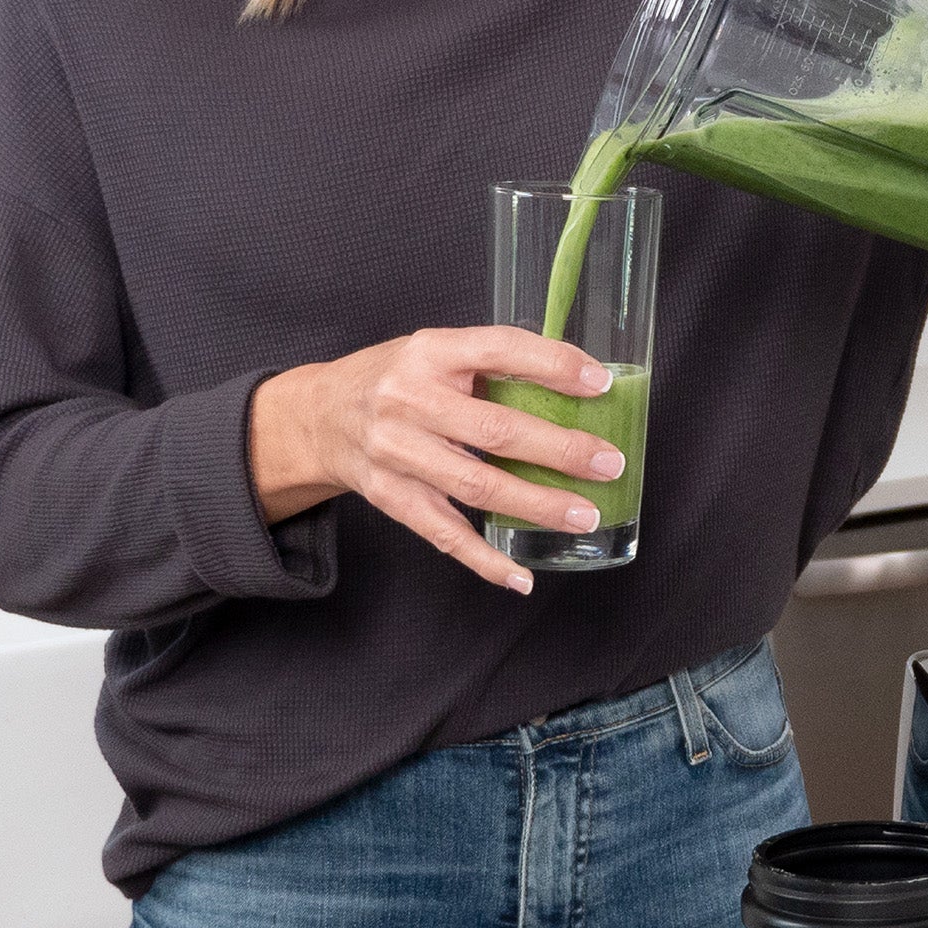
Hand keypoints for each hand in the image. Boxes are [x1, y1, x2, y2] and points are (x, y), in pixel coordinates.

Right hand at [247, 328, 624, 594]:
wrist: (320, 416)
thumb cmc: (395, 380)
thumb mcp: (436, 352)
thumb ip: (492, 363)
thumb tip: (578, 382)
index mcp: (428, 352)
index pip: (499, 349)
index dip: (553, 365)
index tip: (600, 383)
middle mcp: (408, 401)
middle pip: (494, 431)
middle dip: (559, 451)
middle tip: (607, 463)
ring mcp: (397, 454)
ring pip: (476, 487)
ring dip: (537, 505)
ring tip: (584, 514)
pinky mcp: (391, 497)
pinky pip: (444, 535)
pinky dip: (485, 560)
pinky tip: (521, 577)